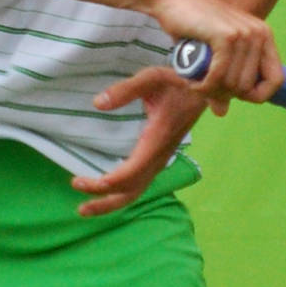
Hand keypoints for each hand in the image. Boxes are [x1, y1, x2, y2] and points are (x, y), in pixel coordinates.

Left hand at [71, 72, 209, 216]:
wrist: (205, 87)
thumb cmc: (178, 81)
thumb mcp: (152, 78)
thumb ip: (125, 90)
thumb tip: (98, 104)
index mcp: (156, 141)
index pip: (130, 173)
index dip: (106, 183)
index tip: (80, 182)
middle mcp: (159, 156)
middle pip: (132, 191)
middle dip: (105, 202)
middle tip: (80, 207)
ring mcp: (160, 158)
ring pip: (137, 190)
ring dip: (112, 202)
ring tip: (86, 207)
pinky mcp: (159, 156)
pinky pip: (140, 182)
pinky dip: (122, 192)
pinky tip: (107, 191)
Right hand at [149, 0, 284, 106]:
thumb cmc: (190, 26)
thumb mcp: (211, 57)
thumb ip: (220, 83)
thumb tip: (222, 112)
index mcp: (264, 36)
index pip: (276, 80)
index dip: (256, 95)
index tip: (232, 95)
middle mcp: (259, 33)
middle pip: (248, 87)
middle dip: (222, 94)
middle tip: (201, 86)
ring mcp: (244, 33)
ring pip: (232, 84)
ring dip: (208, 90)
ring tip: (192, 81)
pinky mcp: (225, 36)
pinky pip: (218, 76)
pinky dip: (202, 86)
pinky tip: (191, 81)